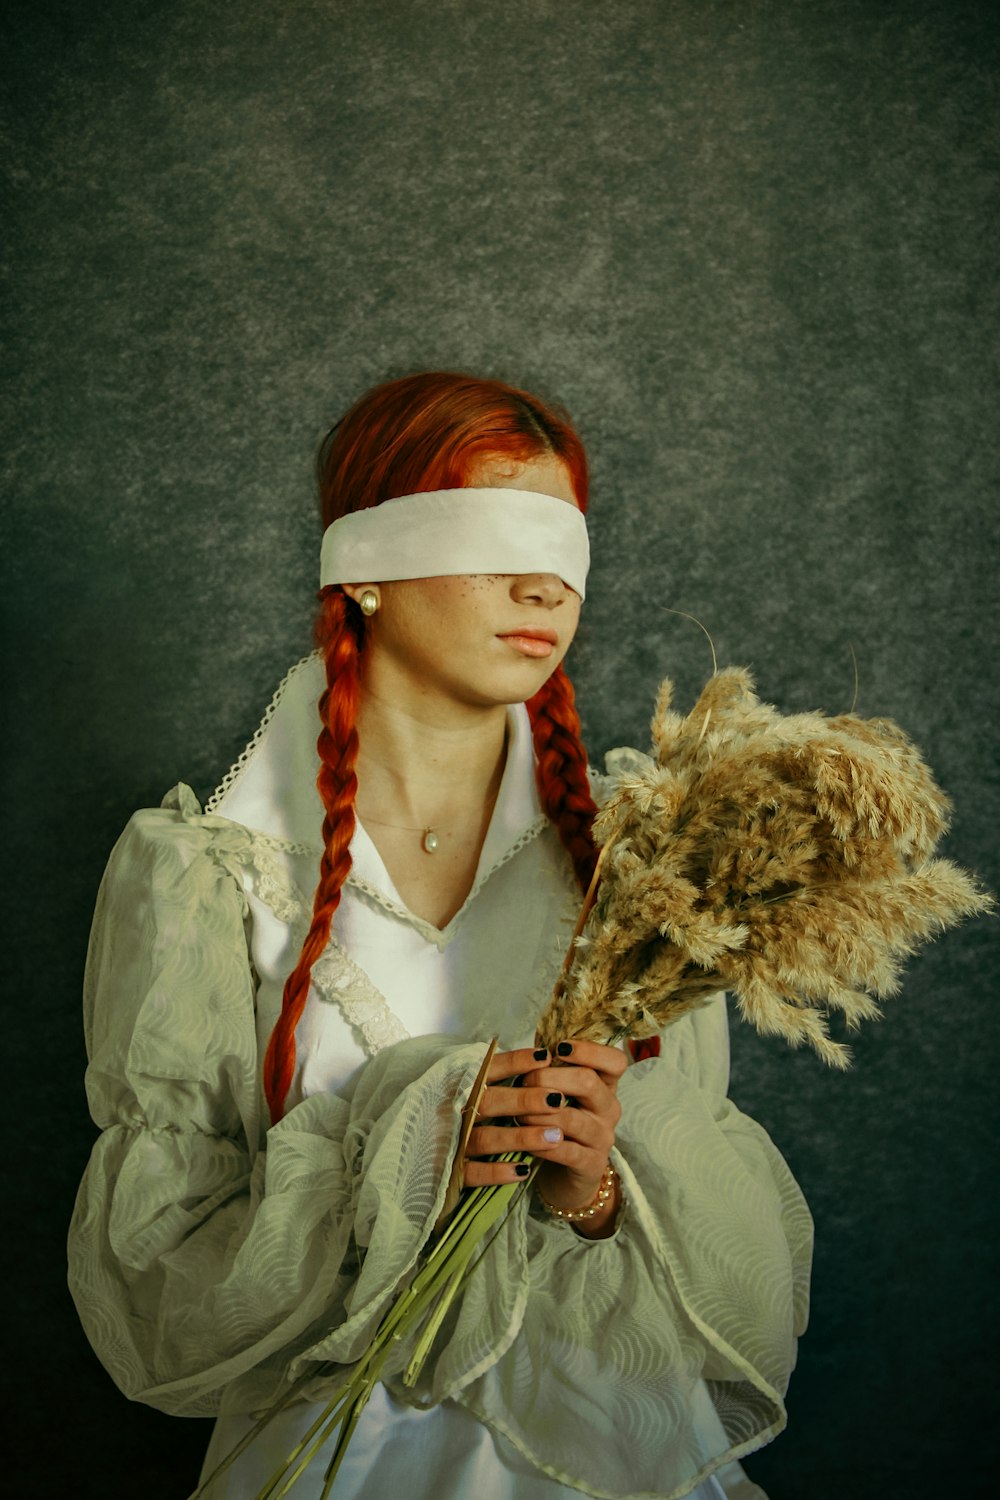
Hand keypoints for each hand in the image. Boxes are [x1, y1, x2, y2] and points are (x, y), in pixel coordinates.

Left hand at [463, 1040, 625, 1233]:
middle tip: (524, 1081)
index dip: (589, 1050)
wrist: (564, 1176)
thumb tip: (531, 1051)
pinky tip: (526, 1142)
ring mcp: (603, 1137)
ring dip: (538, 1114)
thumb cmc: (557, 1125)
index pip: (615, 1061)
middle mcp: (609, 1109)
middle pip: (588, 1082)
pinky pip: (566, 1150)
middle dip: (549, 1078)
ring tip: (517, 1114)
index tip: (559, 1048)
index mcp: (605, 1086)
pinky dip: (542, 1143)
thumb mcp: (560, 1095)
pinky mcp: (592, 1164)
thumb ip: (553, 1072)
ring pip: (572, 1118)